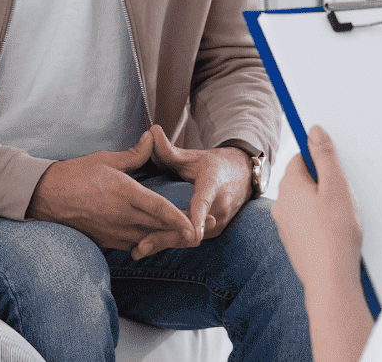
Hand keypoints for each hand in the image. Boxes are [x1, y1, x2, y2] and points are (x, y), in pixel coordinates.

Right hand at [27, 129, 194, 256]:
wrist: (46, 196)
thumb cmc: (75, 174)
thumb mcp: (106, 159)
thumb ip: (134, 154)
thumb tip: (152, 138)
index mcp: (125, 193)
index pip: (158, 209)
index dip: (179, 219)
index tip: (196, 228)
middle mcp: (122, 216)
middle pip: (159, 229)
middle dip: (182, 232)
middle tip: (203, 231)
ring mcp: (114, 231)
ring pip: (148, 240)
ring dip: (167, 240)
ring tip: (185, 237)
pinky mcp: (106, 240)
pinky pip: (133, 245)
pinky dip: (147, 243)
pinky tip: (156, 239)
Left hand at [139, 125, 252, 257]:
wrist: (243, 176)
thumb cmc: (215, 165)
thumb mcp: (194, 156)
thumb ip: (170, 149)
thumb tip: (151, 131)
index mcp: (214, 185)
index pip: (204, 202)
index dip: (197, 217)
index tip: (192, 232)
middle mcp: (219, 207)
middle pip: (192, 228)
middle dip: (167, 238)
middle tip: (142, 245)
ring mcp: (218, 222)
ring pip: (190, 237)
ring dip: (166, 244)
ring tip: (138, 251)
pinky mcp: (214, 231)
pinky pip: (191, 239)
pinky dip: (171, 243)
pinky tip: (148, 248)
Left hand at [270, 125, 363, 296]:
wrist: (330, 280)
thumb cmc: (336, 234)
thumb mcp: (336, 186)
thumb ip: (325, 156)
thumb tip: (313, 131)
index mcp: (289, 186)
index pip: (301, 158)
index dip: (320, 160)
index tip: (336, 167)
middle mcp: (281, 204)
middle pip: (303, 180)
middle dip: (323, 183)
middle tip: (344, 195)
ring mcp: (286, 226)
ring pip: (305, 202)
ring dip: (322, 203)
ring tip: (342, 217)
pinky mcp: (294, 242)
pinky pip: (307, 222)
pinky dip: (320, 222)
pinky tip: (336, 233)